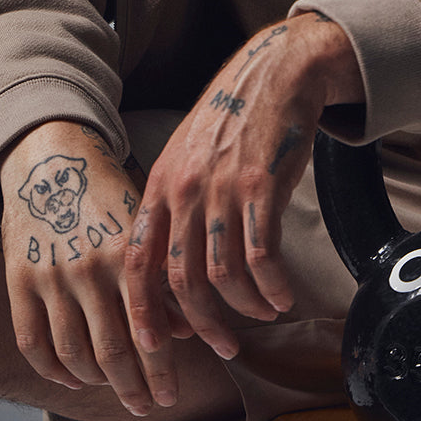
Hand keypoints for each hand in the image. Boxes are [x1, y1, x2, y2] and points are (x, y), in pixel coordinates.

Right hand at [0, 120, 180, 415]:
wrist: (51, 157)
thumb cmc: (106, 191)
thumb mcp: (141, 222)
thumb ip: (161, 273)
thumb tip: (186, 330)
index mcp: (126, 252)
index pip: (148, 329)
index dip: (160, 369)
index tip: (170, 395)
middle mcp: (88, 267)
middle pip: (112, 351)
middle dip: (134, 387)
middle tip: (148, 405)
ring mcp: (50, 275)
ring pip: (74, 355)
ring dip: (97, 383)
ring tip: (115, 390)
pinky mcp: (18, 279)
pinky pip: (32, 343)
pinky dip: (52, 371)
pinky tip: (71, 379)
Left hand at [123, 13, 362, 398]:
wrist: (273, 72)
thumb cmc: (231, 117)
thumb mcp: (185, 154)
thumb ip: (172, 202)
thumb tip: (166, 265)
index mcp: (160, 184)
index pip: (137, 262)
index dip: (142, 313)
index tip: (152, 347)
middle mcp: (185, 189)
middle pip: (181, 281)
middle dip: (203, 325)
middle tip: (223, 346)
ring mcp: (222, 188)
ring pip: (225, 276)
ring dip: (246, 308)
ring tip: (263, 314)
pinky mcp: (261, 186)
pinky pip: (263, 256)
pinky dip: (273, 287)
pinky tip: (282, 295)